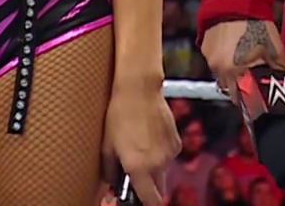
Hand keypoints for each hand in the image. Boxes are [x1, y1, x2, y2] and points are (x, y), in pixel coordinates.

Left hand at [107, 86, 179, 205]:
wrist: (140, 90)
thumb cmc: (119, 116)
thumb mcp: (107, 146)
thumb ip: (110, 171)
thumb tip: (113, 182)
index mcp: (139, 168)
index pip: (151, 200)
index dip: (146, 204)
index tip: (139, 202)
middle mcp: (158, 164)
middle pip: (159, 189)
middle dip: (149, 188)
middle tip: (136, 176)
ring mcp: (170, 152)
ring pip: (163, 171)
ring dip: (154, 168)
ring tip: (141, 148)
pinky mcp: (176, 141)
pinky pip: (168, 156)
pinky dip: (160, 153)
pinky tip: (150, 138)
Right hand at [200, 19, 284, 95]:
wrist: (237, 1)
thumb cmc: (258, 25)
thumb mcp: (276, 50)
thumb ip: (278, 72)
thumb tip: (282, 83)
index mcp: (238, 73)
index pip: (241, 99)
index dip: (250, 96)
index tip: (256, 94)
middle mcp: (220, 70)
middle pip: (230, 88)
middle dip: (240, 85)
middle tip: (252, 75)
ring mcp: (211, 59)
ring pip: (221, 75)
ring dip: (231, 71)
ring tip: (242, 57)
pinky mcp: (205, 48)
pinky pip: (214, 61)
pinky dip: (223, 58)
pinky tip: (233, 47)